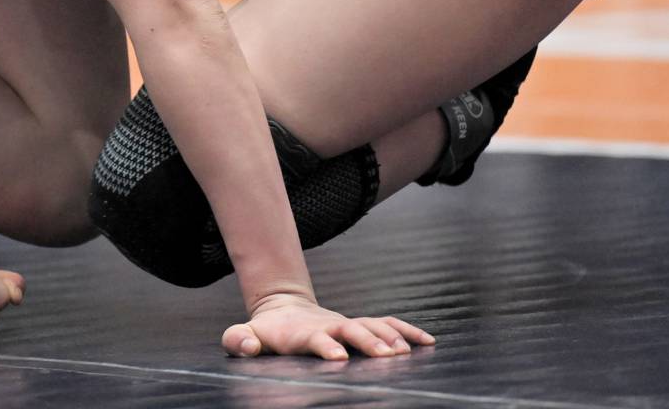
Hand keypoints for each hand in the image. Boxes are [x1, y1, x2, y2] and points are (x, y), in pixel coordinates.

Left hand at [222, 294, 434, 359]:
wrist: (282, 311)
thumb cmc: (265, 332)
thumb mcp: (245, 334)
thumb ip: (239, 339)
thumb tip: (249, 345)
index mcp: (304, 333)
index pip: (317, 338)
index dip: (327, 345)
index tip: (338, 356)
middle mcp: (330, 326)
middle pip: (352, 329)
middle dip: (369, 342)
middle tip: (386, 357)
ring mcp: (347, 324)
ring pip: (374, 325)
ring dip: (391, 336)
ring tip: (407, 352)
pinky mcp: (360, 326)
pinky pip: (388, 324)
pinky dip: (407, 330)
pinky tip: (429, 342)